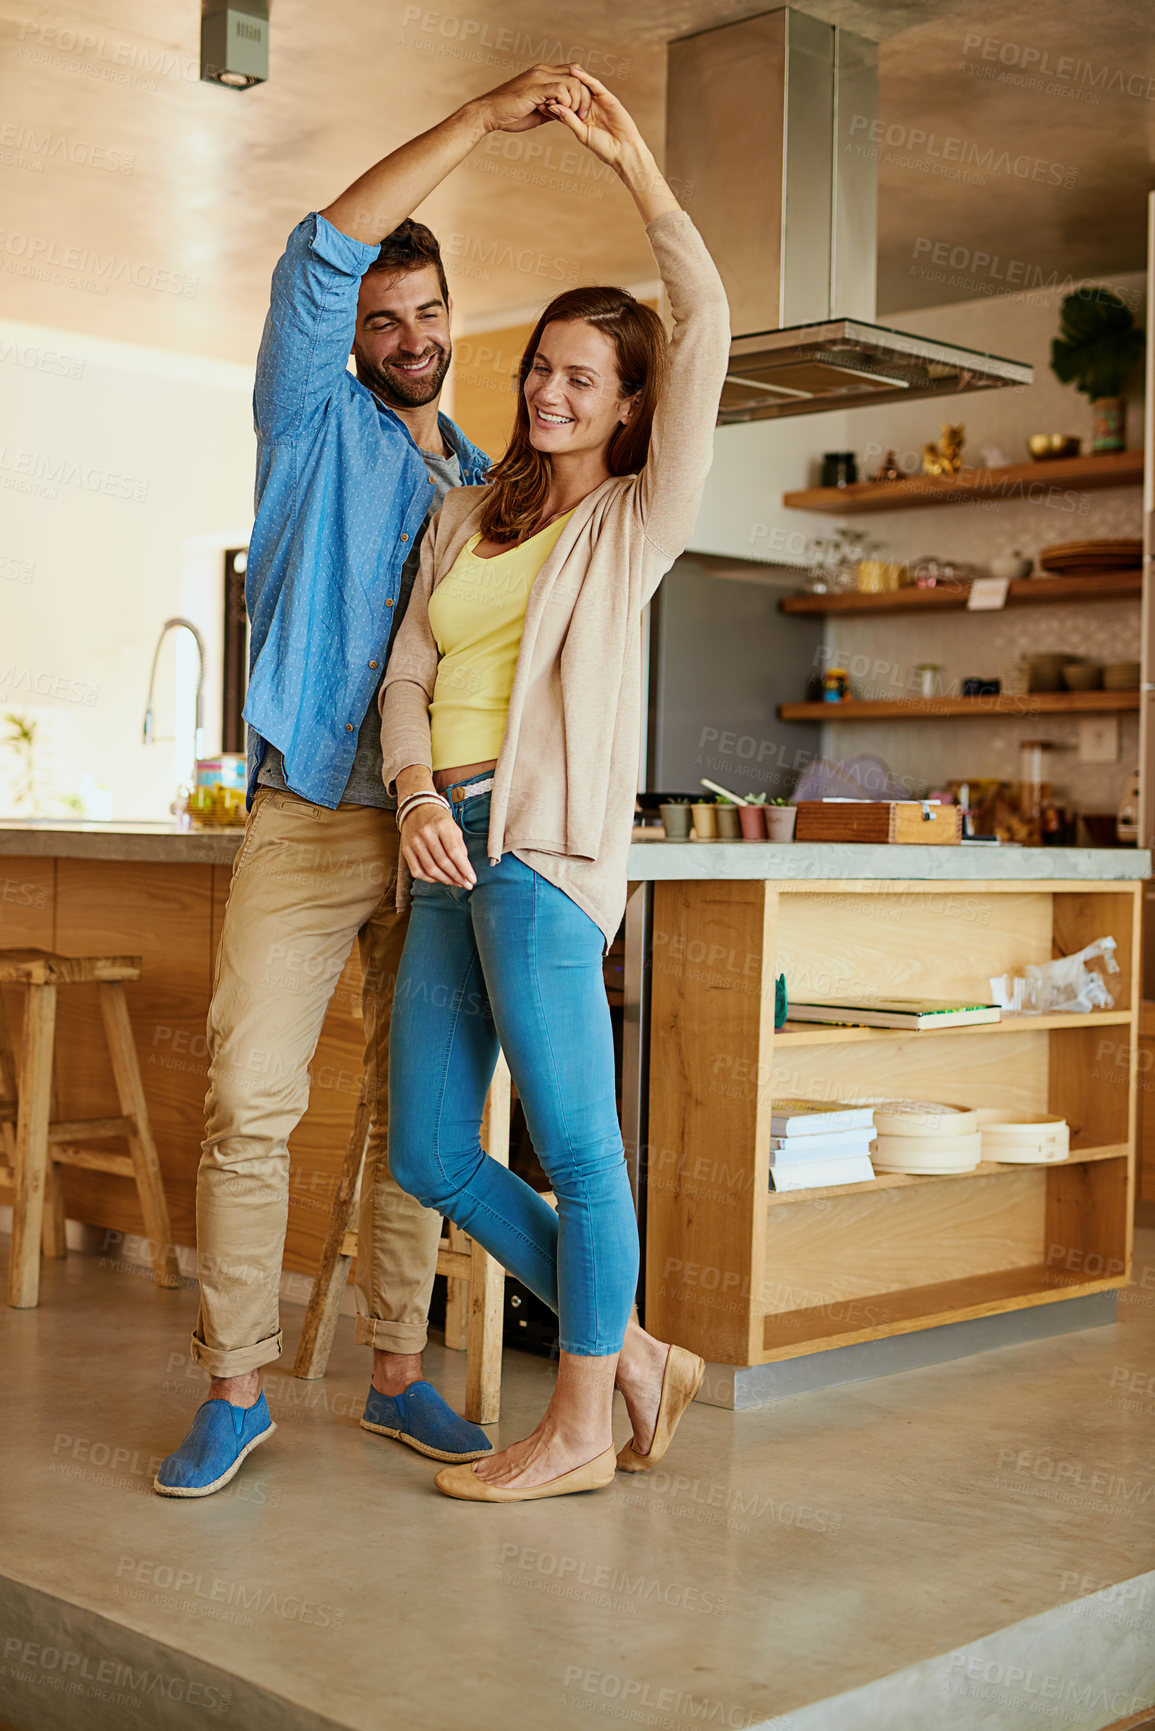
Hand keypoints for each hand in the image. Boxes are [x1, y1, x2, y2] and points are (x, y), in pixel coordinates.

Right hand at [401, 802, 476, 888]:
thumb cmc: (440, 821)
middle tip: (466, 885)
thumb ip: (460, 849)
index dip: (464, 869)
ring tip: (456, 883)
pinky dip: (430, 879)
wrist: (417, 810)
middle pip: (443, 862)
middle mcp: (426, 833)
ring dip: (445, 880)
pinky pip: (417, 871)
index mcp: (441, 826)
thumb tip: (466, 872)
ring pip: (430, 869)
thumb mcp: (454, 829)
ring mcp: (414, 842)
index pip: (454, 852)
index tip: (472, 880)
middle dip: (457, 877)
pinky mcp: (406, 850)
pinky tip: (440, 879)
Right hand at [473, 64, 590, 134]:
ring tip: (571, 115)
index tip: (581, 111)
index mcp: (543, 74)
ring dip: (577, 101)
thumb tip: (567, 113)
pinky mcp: (535, 87)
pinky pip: (561, 90)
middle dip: (584, 96)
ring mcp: (539, 77)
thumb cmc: (510, 115)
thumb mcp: (537, 111)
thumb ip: (553, 108)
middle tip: (582, 115)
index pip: (573, 72)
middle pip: (577, 73)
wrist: (489, 113)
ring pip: (573, 81)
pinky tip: (558, 113)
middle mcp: (543, 71)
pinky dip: (565, 103)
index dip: (581, 90)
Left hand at [542, 64, 646, 169]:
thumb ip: (569, 120)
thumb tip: (554, 107)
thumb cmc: (604, 148)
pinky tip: (573, 72)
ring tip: (556, 72)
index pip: (562, 109)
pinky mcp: (607, 98)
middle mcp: (587, 108)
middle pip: (570, 95)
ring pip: (581, 87)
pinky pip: (594, 85)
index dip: (550, 105)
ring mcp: (597, 102)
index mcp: (579, 120)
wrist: (623, 151)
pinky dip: (585, 78)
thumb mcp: (582, 134)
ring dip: (569, 79)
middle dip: (558, 89)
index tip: (536, 100)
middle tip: (543, 82)